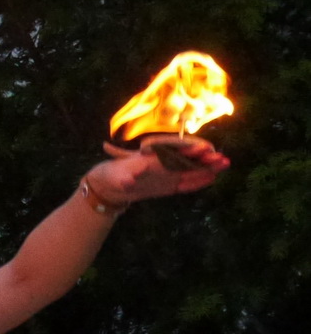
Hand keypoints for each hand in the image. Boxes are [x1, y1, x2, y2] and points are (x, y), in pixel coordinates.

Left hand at [89, 136, 228, 204]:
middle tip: (222, 158)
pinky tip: (212, 178)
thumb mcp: (115, 177)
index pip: (175, 150)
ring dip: (207, 168)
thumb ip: (123, 179)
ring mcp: (167, 172)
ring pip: (191, 169)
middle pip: (187, 158)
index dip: (190, 149)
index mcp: (152, 156)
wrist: (109, 185)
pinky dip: (198, 180)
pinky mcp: (168, 184)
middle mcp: (162, 162)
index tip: (205, 147)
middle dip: (205, 158)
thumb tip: (126, 181)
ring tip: (225, 165)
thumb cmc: (111, 175)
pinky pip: (186, 182)